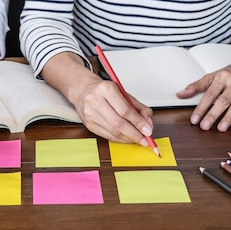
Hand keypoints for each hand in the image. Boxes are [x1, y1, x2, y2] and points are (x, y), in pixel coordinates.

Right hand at [40, 52, 154, 145]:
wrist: (82, 91)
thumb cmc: (104, 91)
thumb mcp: (122, 92)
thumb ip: (137, 106)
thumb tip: (147, 123)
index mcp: (106, 89)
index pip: (125, 110)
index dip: (138, 122)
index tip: (148, 130)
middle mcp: (96, 101)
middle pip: (118, 123)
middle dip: (135, 134)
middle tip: (146, 140)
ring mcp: (90, 114)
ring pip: (113, 131)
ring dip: (128, 138)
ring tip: (138, 139)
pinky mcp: (88, 124)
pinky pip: (107, 135)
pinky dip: (120, 139)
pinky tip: (127, 138)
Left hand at [176, 60, 230, 131]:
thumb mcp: (215, 75)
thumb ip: (197, 85)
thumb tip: (180, 94)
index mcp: (222, 77)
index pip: (209, 94)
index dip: (201, 107)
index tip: (194, 119)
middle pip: (223, 100)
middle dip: (213, 114)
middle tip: (204, 126)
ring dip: (229, 117)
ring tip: (221, 128)